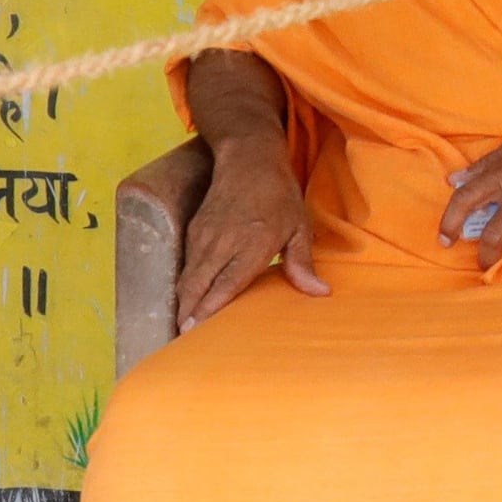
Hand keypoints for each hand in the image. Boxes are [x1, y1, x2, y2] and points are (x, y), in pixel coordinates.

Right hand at [174, 137, 326, 330]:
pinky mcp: (193, 231)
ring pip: (186, 278)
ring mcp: (203, 236)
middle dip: (187, 315)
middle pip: (196, 287)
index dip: (208, 311)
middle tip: (184, 343)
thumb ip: (302, 263)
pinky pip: (185, 265)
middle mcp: (222, 243)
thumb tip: (320, 293)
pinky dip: (183, 286)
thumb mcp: (298, 226)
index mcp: (251, 244)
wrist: (248, 157)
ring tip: (182, 330)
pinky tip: (186, 302)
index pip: (224, 286)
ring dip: (182, 303)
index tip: (194, 333)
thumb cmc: (279, 194)